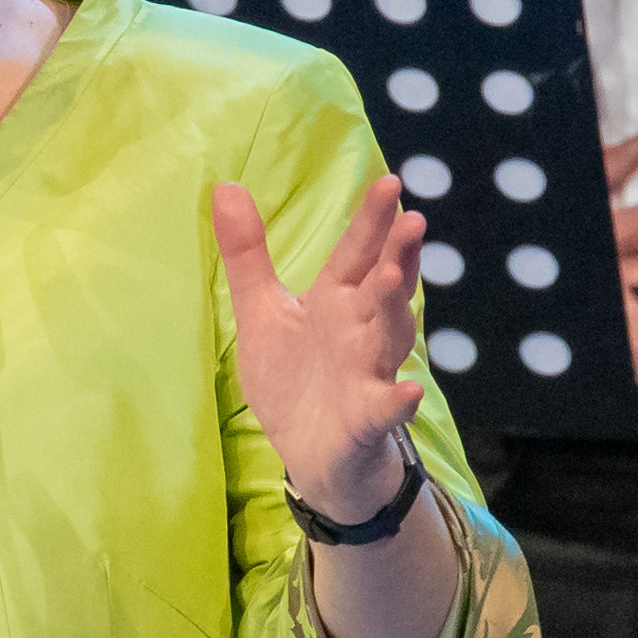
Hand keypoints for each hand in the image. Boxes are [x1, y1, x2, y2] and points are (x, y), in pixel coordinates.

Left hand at [214, 173, 428, 522]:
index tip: (389, 183)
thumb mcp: (263, 312)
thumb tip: (225, 186)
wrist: (310, 454)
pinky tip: (408, 393)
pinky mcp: (367, 418)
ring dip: (393, 310)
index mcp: (337, 300)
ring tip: (391, 281)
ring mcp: (368, 373)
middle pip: (383, 287)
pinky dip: (398, 401)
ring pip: (390, 338)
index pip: (357, 252)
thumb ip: (248, 254)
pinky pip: (387, 408)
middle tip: (411, 221)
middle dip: (398, 255)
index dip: (373, 221)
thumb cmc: (295, 377)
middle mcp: (360, 330)